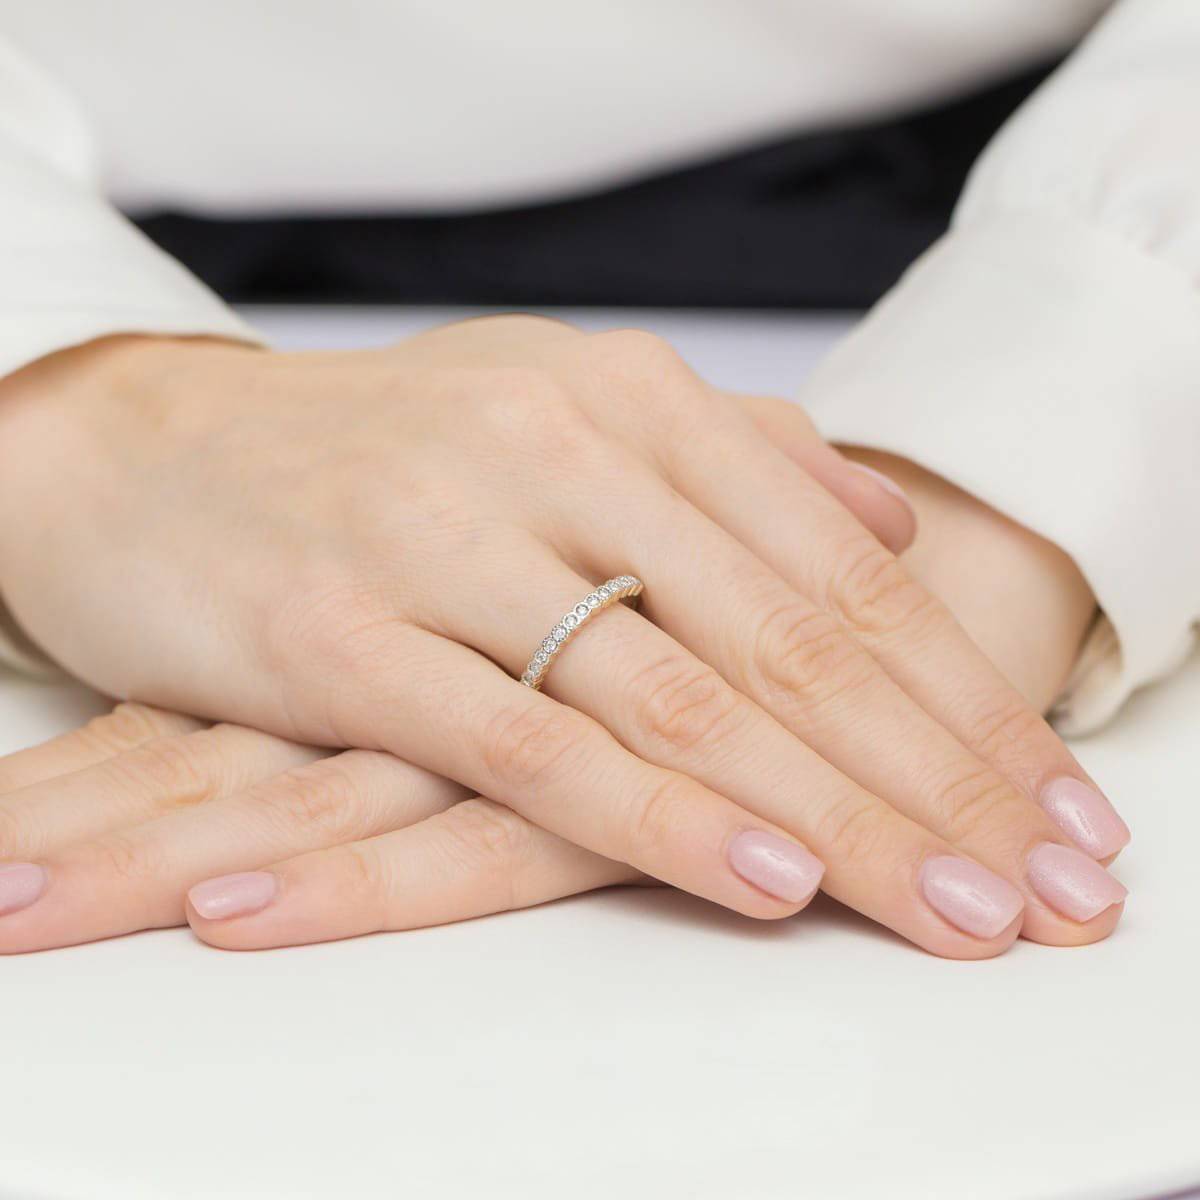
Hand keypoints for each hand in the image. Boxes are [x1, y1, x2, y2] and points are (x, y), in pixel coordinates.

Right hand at [0, 319, 1127, 955]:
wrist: (158, 450)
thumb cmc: (383, 450)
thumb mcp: (565, 411)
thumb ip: (735, 459)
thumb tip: (889, 522)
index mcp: (628, 398)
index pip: (843, 571)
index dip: (964, 696)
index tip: (1057, 804)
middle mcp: (557, 451)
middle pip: (794, 639)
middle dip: (942, 777)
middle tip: (1054, 888)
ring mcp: (449, 538)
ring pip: (685, 694)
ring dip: (841, 817)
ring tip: (960, 909)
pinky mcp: (343, 632)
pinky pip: (529, 741)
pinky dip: (656, 812)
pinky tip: (768, 878)